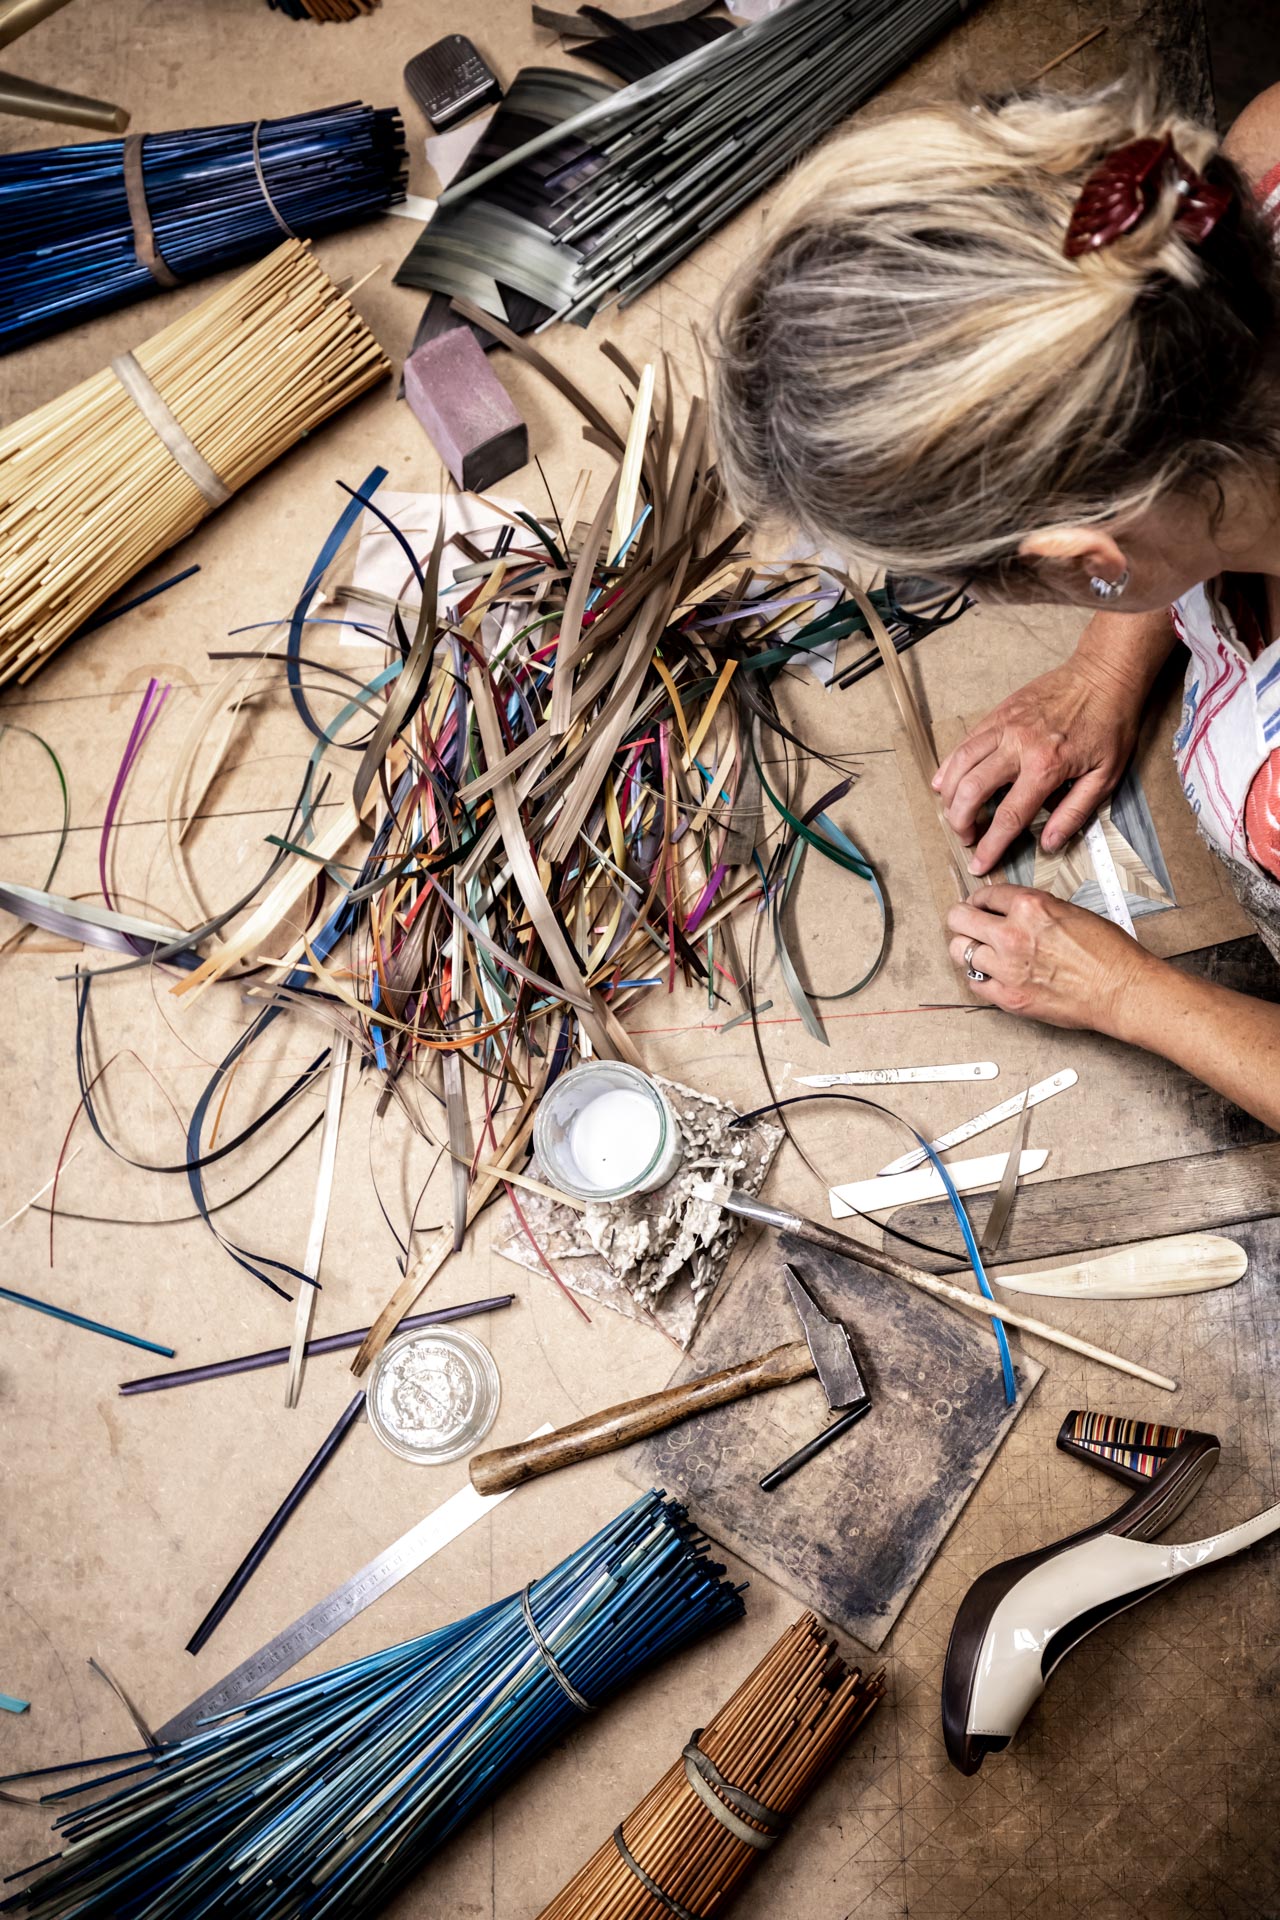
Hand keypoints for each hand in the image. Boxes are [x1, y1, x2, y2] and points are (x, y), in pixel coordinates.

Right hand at [933, 656, 1143, 875]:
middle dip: (960, 821)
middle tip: (965, 837)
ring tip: (952, 814)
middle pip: (972, 791)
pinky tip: (943, 781)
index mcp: (1047, 766)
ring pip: (960, 764)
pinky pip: (965, 742)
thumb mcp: (1105, 776)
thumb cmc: (1110, 725)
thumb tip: (1050, 843)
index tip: (979, 864)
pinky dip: (949, 764)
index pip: (1009, 816)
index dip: (990, 845)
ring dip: (949, 795)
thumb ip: (1075, 812)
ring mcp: (1004, 726)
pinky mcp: (998, 713)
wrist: (1104, 675)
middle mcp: (1018, 746)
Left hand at [946, 884, 1156, 1034]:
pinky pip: (974, 982)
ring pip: (960, 951)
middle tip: (969, 924)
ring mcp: (1007, 969)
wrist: (1121, 990)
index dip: (980, 899)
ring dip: (968, 949)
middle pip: (958, 919)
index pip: (985, 894)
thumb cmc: (1108, 953)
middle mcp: (1012, 935)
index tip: (979, 905)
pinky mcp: (1008, 997)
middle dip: (963, 919)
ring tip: (981, 950)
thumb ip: (1035, 909)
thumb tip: (1012, 911)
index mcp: (1029, 908)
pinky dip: (980, 976)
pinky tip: (992, 974)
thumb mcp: (1070, 911)